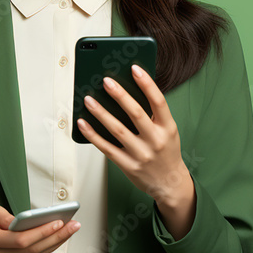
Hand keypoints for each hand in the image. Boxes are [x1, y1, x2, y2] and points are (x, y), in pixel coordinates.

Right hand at [0, 204, 80, 252]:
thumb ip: (4, 215)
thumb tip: (22, 221)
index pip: (19, 240)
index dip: (40, 232)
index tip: (57, 222)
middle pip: (31, 250)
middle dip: (54, 237)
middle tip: (72, 225)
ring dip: (55, 243)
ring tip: (70, 230)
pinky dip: (47, 247)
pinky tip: (59, 237)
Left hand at [75, 64, 192, 208]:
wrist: (170, 183)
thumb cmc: (165, 151)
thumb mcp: (168, 131)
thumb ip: (152, 114)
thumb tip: (126, 90)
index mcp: (168, 128)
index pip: (159, 102)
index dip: (147, 84)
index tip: (134, 68)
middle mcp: (156, 140)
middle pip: (136, 114)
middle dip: (120, 96)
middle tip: (106, 81)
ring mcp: (141, 154)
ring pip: (117, 130)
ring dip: (101, 113)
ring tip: (87, 99)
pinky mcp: (127, 165)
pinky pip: (106, 148)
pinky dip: (92, 135)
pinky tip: (82, 123)